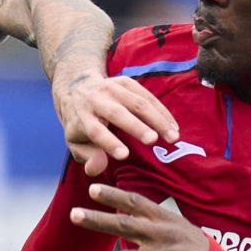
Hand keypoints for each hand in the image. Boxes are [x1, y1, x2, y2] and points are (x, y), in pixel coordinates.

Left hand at [55, 71, 177, 176]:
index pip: (95, 131)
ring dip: (157, 119)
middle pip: (117, 113)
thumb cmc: (80, 124)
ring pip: (137, 103)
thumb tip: (96, 168)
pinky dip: (162, 111)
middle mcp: (96, 100)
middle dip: (136, 127)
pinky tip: (173, 126)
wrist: (78, 88)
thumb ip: (88, 157)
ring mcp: (112, 88)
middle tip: (153, 141)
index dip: (109, 143)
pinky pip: (147, 96)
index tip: (124, 156)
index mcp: (82, 117)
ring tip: (173, 137)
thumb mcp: (76, 143)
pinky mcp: (126, 82)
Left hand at [69, 184, 208, 250]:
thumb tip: (126, 212)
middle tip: (74, 214)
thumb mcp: (179, 227)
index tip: (92, 189)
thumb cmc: (197, 250)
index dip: (114, 195)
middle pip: (125, 225)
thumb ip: (154, 220)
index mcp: (166, 219)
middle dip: (98, 220)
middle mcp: (164, 235)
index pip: (136, 202)